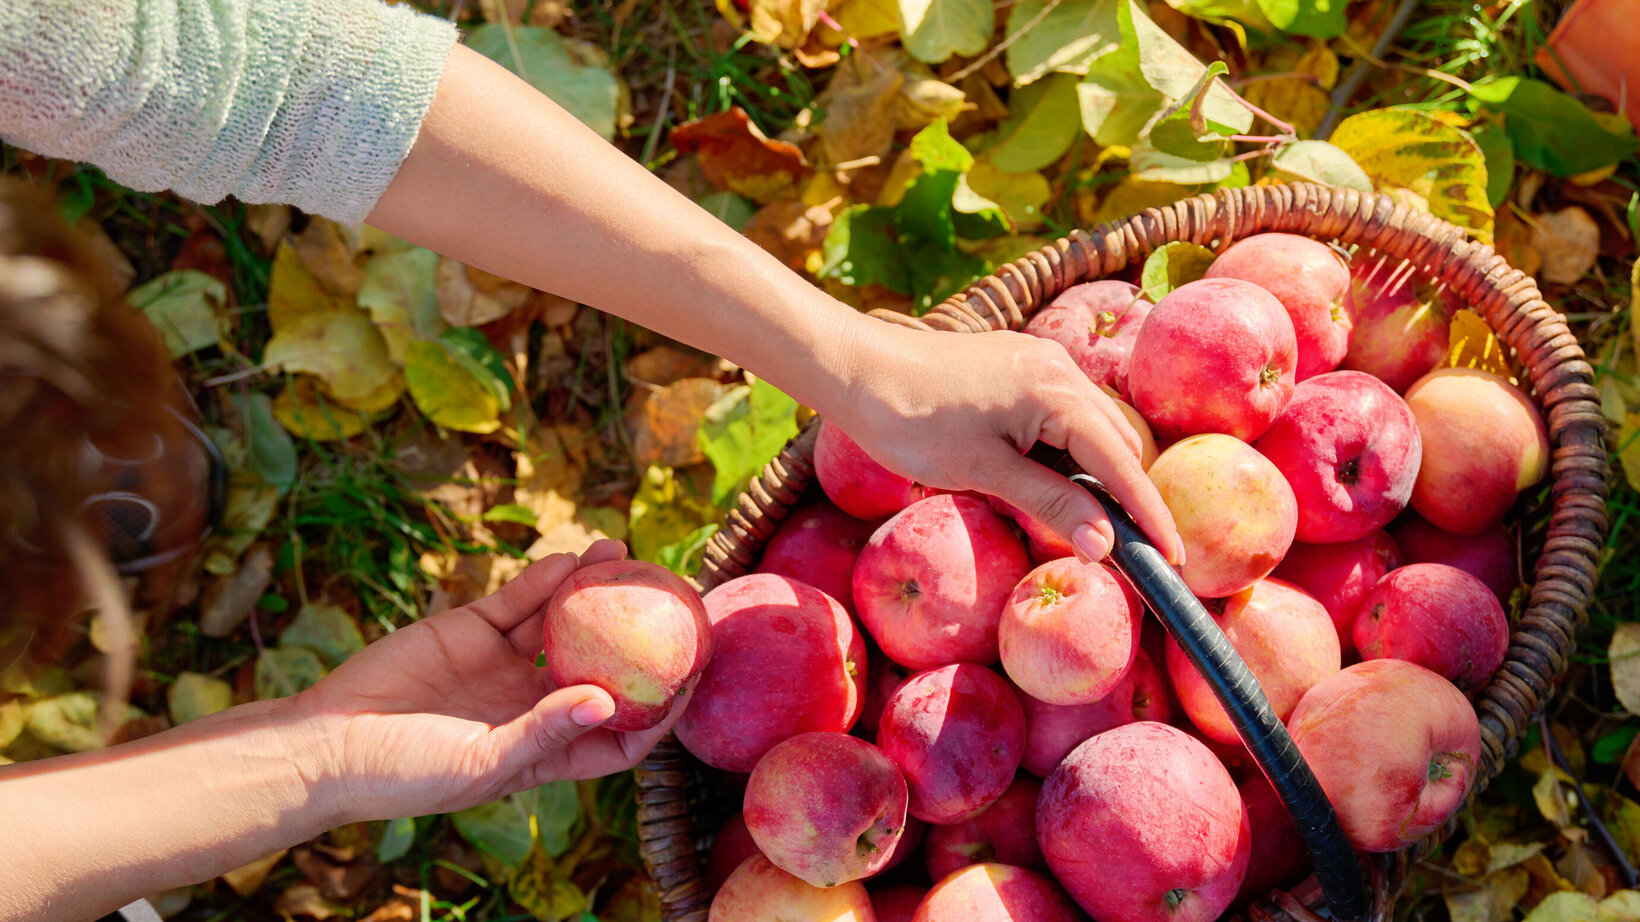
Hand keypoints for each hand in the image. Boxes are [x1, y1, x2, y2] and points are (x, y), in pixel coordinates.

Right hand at [296, 540, 679, 822]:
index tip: (693, 676)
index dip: (659, 709)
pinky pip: (520, 600)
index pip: (620, 732)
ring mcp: (503, 665)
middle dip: (640, 637)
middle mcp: (533, 704)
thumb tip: (605, 702)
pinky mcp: (471, 630)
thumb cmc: (407, 774)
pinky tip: (575, 559)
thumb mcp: (481, 763)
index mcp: (546, 749)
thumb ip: (543, 732)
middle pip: (603, 665)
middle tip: (677, 603)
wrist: (327, 743)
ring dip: (595, 591)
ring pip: (565, 621)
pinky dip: (547, 579)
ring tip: (628, 557)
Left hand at [829, 323, 1184, 565]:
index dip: (1148, 514)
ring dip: (1098, 475)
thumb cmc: (913, 420)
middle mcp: (1059, 369)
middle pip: (1115, 443)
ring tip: (1100, 526)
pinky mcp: (1018, 368)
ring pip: (1090, 428)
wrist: (857, 369)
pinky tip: (1057, 483)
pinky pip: (1063, 415)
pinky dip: (1070, 453)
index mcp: (1056, 391)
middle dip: (1129, 497)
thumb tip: (1106, 542)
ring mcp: (1039, 363)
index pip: (1121, 463)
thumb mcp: (984, 471)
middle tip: (1140, 553)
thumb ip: (1050, 502)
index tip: (1171, 557)